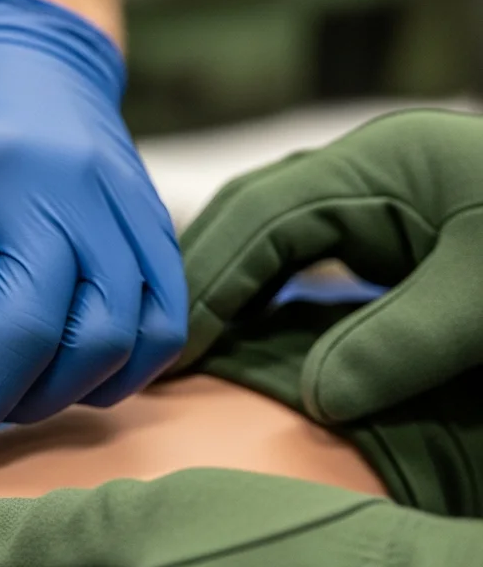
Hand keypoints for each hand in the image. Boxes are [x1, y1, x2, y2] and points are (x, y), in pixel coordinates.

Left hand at [0, 0, 185, 495]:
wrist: (28, 61)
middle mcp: (54, 189)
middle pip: (27, 336)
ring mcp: (120, 208)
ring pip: (102, 342)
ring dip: (44, 397)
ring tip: (0, 396)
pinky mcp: (159, 228)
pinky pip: (160, 331)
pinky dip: (115, 377)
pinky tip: (66, 374)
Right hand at [173, 109, 482, 422]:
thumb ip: (406, 343)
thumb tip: (318, 399)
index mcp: (378, 167)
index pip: (258, 221)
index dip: (207, 288)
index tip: (171, 356)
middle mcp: (364, 170)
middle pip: (246, 217)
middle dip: (199, 284)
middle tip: (160, 357)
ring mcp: (374, 192)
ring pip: (266, 232)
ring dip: (224, 289)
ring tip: (188, 351)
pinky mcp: (387, 223)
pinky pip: (299, 252)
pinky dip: (263, 293)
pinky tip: (248, 335)